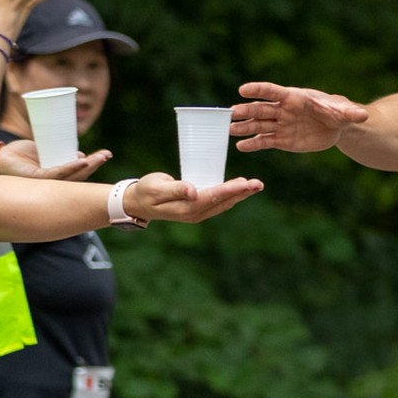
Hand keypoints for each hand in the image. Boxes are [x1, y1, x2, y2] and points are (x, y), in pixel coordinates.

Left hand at [0, 139, 111, 180]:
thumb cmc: (16, 155)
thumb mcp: (40, 149)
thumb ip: (56, 150)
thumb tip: (77, 152)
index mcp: (56, 176)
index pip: (80, 172)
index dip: (93, 163)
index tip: (106, 154)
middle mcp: (54, 182)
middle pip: (81, 175)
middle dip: (96, 164)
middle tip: (108, 154)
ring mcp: (47, 182)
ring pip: (74, 176)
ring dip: (89, 166)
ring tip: (101, 157)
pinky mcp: (39, 178)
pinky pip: (59, 173)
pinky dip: (71, 167)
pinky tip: (82, 160)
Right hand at [121, 173, 265, 223]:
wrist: (138, 202)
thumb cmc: (146, 191)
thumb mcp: (157, 187)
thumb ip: (175, 189)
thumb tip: (192, 191)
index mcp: (186, 208)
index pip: (212, 197)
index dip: (230, 189)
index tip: (246, 183)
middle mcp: (195, 213)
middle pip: (223, 201)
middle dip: (242, 193)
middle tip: (259, 184)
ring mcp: (197, 213)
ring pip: (223, 203)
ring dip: (240, 195)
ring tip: (255, 185)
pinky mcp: (198, 209)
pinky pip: (218, 203)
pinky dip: (231, 195)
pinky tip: (240, 189)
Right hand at [229, 82, 371, 152]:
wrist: (337, 128)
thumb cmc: (338, 113)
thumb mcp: (344, 113)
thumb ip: (350, 113)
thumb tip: (363, 115)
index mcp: (294, 97)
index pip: (272, 91)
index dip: (258, 90)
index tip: (243, 90)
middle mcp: (283, 110)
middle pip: (261, 109)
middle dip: (247, 111)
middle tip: (232, 114)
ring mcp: (281, 125)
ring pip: (259, 125)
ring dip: (244, 127)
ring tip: (230, 130)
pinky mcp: (282, 140)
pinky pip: (264, 141)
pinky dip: (253, 144)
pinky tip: (241, 147)